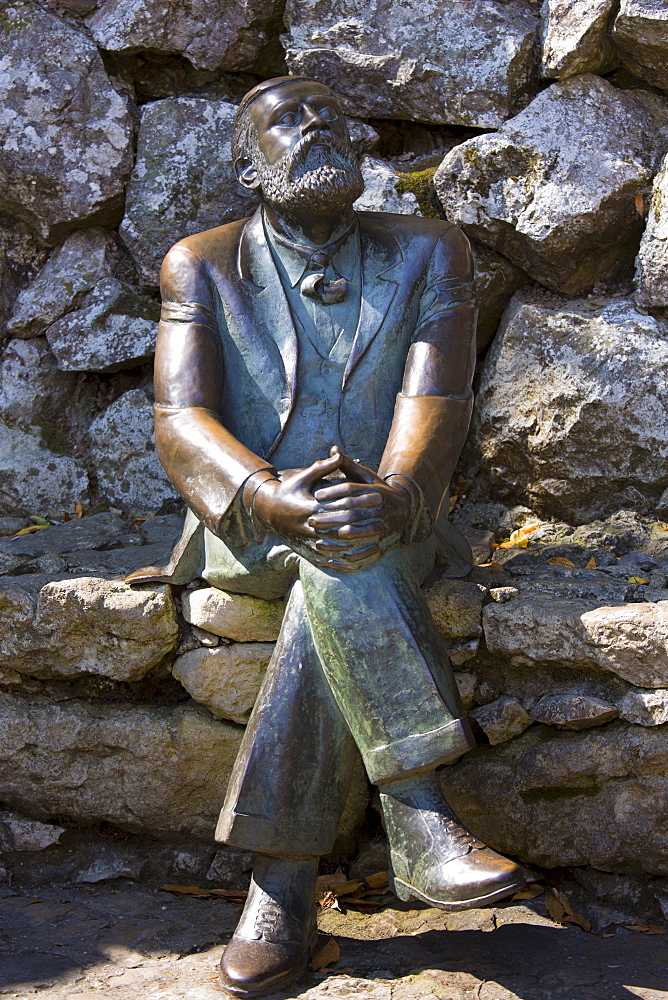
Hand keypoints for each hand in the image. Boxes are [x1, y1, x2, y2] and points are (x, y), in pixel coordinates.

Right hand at [251, 451, 373, 568]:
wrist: (267, 511)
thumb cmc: (288, 491)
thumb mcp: (303, 477)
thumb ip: (323, 467)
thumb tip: (339, 453)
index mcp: (309, 507)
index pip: (340, 506)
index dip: (361, 502)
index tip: (378, 497)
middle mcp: (308, 527)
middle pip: (341, 529)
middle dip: (364, 526)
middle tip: (384, 522)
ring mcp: (307, 541)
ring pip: (337, 547)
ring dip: (357, 546)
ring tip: (376, 542)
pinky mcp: (306, 552)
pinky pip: (328, 559)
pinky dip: (343, 560)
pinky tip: (358, 557)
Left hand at [307, 448, 411, 567]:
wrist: (406, 508)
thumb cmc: (379, 490)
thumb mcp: (366, 477)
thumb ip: (348, 466)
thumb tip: (333, 449)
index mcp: (376, 490)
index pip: (351, 490)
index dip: (333, 492)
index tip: (316, 496)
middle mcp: (381, 507)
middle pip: (352, 512)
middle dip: (330, 516)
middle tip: (311, 519)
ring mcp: (384, 523)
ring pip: (359, 530)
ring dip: (337, 533)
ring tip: (320, 535)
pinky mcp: (385, 537)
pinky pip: (368, 545)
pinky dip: (352, 549)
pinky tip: (336, 550)